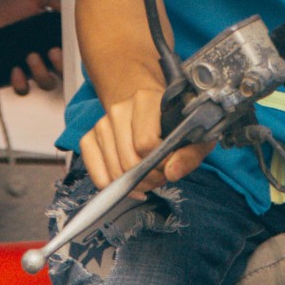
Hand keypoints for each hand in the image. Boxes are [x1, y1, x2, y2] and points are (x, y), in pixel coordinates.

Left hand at [0, 0, 64, 93]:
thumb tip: (62, 3)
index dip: (76, 52)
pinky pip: (23, 89)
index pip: (72, 50)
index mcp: (56, 39)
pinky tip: (15, 70)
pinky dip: (21, 84)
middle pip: (63, 71)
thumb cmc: (11, 6)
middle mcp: (48, 57)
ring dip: (42, 73)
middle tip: (52, 51)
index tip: (68, 43)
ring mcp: (31, 69)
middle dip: (61, 64)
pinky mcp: (14, 78)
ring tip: (31, 56)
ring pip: (46, 82)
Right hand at [78, 86, 210, 197]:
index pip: (145, 143)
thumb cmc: (175, 122)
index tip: (170, 163)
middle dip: (148, 178)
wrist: (151, 107)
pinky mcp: (90, 137)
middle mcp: (119, 109)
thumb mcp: (194, 135)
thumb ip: (189, 154)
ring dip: (134, 183)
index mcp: (145, 100)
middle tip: (161, 175)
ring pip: (114, 170)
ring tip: (148, 176)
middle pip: (129, 160)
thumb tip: (171, 173)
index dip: (160, 162)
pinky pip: (95, 173)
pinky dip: (112, 185)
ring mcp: (102, 123)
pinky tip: (128, 185)